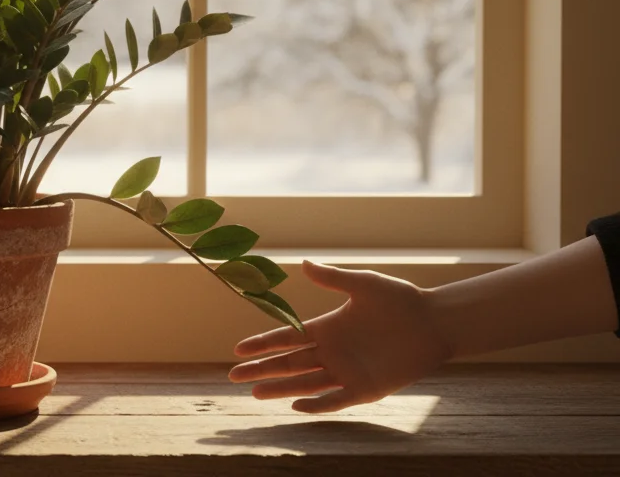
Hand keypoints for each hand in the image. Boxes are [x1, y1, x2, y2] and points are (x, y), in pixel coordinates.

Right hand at [228, 260, 453, 413]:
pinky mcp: (367, 388)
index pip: (286, 339)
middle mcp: (332, 352)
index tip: (238, 350)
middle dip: (260, 370)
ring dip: (280, 388)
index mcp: (327, 327)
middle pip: (288, 364)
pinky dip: (317, 404)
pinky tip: (296, 405)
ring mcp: (347, 371)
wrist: (436, 322)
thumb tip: (303, 263)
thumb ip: (332, 279)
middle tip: (233, 377)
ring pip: (305, 383)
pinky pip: (336, 399)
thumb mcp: (364, 285)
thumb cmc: (401, 300)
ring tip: (254, 393)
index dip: (262, 344)